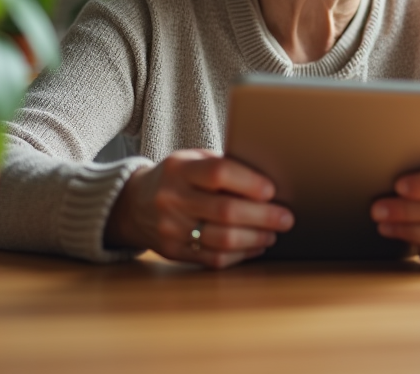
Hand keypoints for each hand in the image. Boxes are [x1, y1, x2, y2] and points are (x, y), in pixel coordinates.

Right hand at [104, 149, 293, 268]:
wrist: (133, 203)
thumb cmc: (177, 177)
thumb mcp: (192, 160)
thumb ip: (222, 167)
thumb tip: (270, 180)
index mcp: (180, 169)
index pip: (218, 173)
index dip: (248, 182)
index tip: (272, 190)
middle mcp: (172, 199)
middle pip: (225, 211)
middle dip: (262, 216)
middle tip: (286, 218)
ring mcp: (170, 228)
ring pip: (221, 240)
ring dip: (254, 239)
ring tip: (273, 234)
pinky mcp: (173, 252)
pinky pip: (212, 259)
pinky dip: (239, 255)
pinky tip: (255, 247)